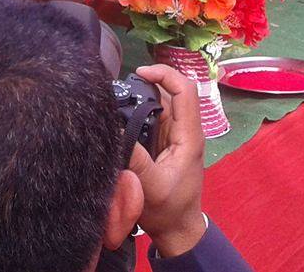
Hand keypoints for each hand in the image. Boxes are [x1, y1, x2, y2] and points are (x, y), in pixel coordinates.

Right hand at [128, 65, 207, 256]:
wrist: (177, 230)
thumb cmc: (169, 210)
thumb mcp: (150, 186)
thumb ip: (135, 158)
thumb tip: (115, 128)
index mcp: (188, 136)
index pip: (185, 90)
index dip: (164, 74)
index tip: (139, 72)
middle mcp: (184, 130)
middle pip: (171, 91)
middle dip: (147, 83)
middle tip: (119, 88)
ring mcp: (174, 135)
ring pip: (160, 102)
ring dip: (140, 97)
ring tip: (115, 100)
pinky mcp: (163, 141)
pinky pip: (151, 116)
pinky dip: (136, 110)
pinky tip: (120, 115)